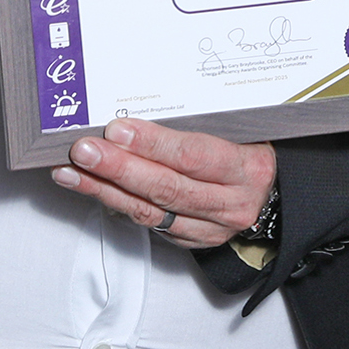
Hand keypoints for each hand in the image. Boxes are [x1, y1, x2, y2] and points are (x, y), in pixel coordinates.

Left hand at [51, 118, 275, 248]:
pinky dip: (116, 205)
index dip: (152, 144)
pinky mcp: (193, 242)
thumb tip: (141, 106)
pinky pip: (149, 225)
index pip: (193, 156)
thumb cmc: (251, 153)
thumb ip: (199, 123)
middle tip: (85, 150)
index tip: (117, 130)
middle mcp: (231, 203)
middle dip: (119, 168)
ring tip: (72, 171)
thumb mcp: (242, 130)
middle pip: (167, 187)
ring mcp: (211, 227)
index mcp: (247, 167)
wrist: (276, 194)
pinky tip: (92, 190)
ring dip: (105, 190)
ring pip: (151, 211)